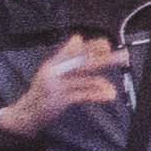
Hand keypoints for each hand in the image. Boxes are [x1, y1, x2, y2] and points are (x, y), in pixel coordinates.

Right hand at [0, 34, 129, 136]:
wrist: (26, 112)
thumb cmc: (42, 91)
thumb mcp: (50, 70)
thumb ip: (65, 55)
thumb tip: (77, 38)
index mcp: (54, 62)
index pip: (75, 49)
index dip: (92, 46)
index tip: (107, 44)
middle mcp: (55, 71)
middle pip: (84, 62)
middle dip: (106, 59)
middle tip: (124, 56)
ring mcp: (58, 85)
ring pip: (86, 79)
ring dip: (103, 83)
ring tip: (114, 87)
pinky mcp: (60, 99)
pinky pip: (84, 95)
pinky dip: (98, 95)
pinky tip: (108, 95)